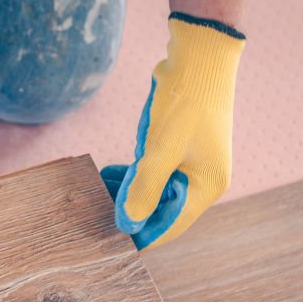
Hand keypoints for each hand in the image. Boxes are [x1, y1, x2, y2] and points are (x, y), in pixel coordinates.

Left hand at [102, 13, 244, 249]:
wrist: (198, 59)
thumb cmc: (183, 104)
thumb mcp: (159, 151)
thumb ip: (143, 189)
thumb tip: (128, 225)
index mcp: (206, 186)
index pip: (169, 226)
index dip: (140, 235)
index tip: (109, 243)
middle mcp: (202, 180)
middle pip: (161, 210)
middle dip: (130, 211)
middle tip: (96, 212)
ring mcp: (192, 164)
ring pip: (154, 192)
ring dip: (127, 192)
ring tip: (98, 190)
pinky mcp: (179, 150)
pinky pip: (153, 173)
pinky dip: (132, 175)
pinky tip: (109, 172)